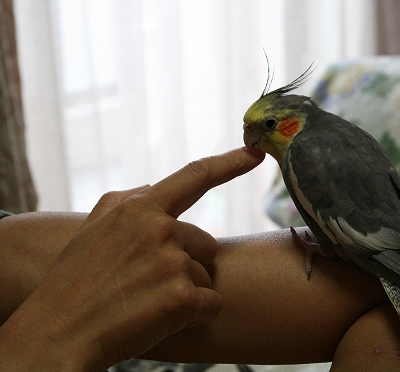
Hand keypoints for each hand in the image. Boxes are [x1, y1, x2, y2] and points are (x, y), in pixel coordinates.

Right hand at [0, 148, 264, 371]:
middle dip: (187, 263)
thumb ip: (127, 200)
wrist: (57, 334)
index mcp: (138, 209)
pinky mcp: (183, 297)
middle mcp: (159, 229)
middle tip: (147, 284)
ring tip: (145, 301)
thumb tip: (156, 185)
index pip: (195, 176)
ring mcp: (172, 262)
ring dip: (186, 291)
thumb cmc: (73, 283)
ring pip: (207, 275)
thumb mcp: (92, 228)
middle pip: (205, 243)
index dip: (230, 163)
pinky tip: (160, 318)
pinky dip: (195, 314)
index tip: (256, 152)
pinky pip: (212, 303)